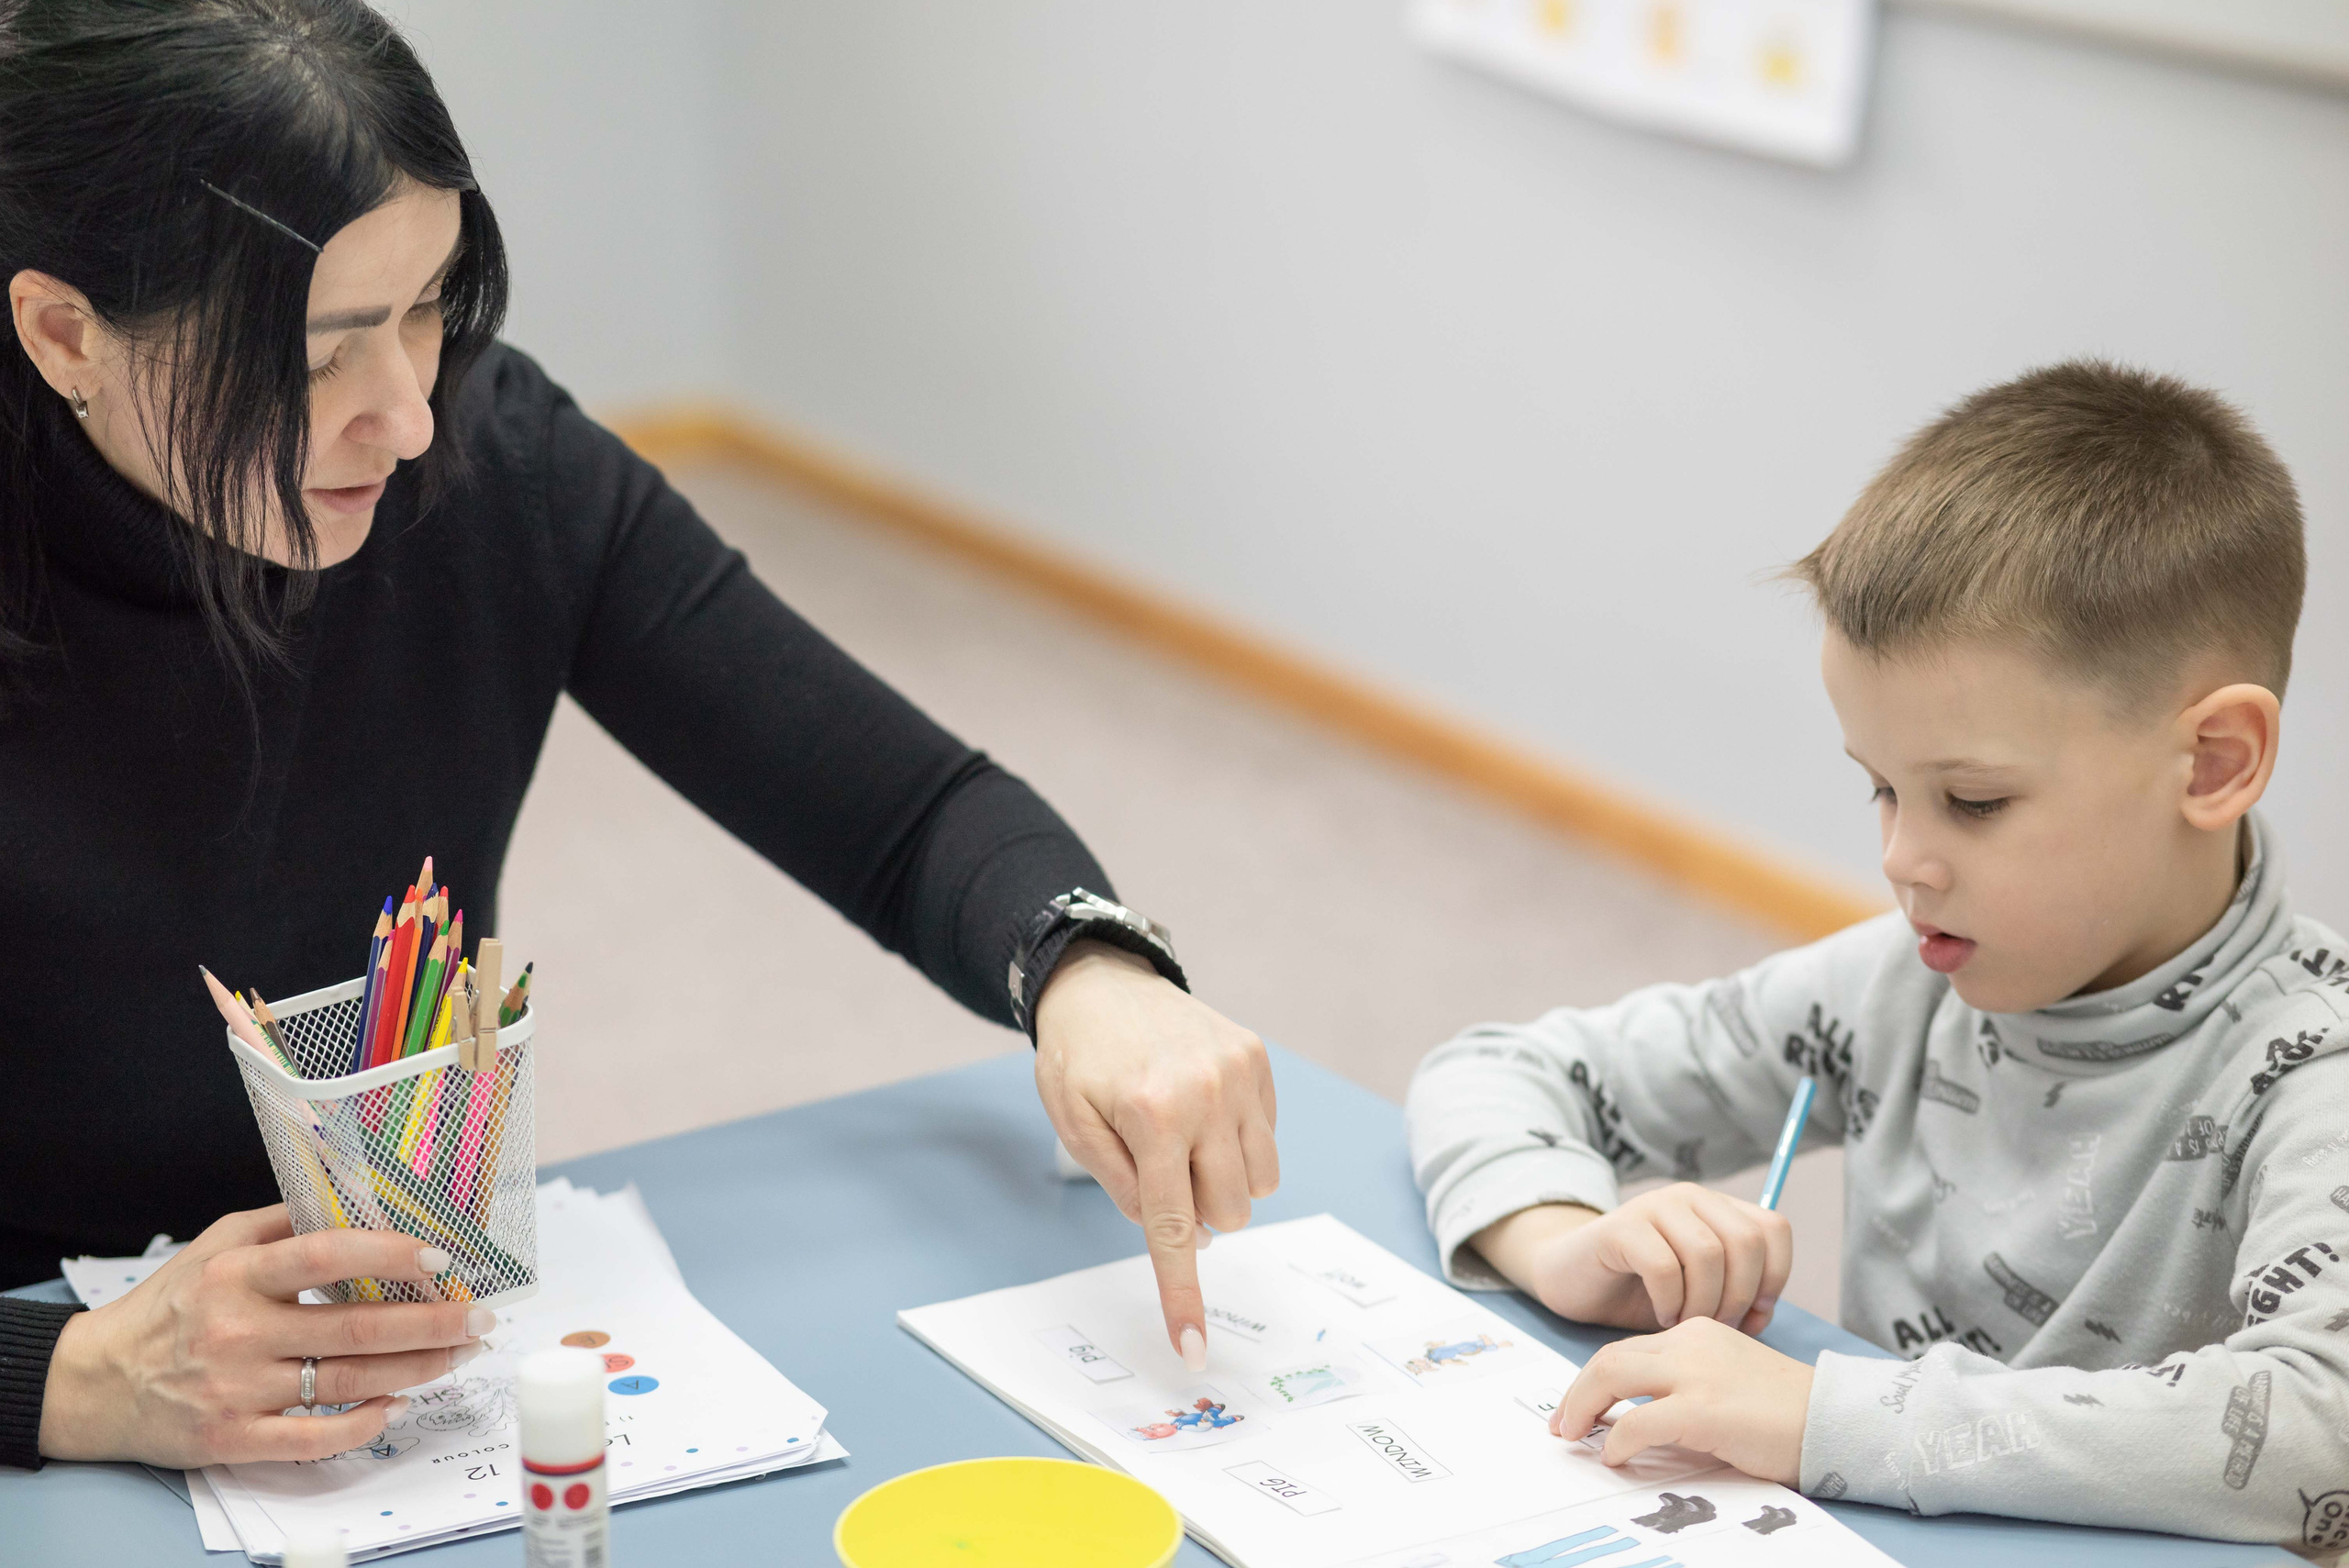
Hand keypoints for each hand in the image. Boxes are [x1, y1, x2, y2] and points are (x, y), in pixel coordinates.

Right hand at [39, 1206, 492, 1466]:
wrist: (94, 1383)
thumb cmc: (169, 1306)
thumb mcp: (216, 1246)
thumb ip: (284, 1225)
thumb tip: (357, 1198)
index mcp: (237, 1276)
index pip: (324, 1256)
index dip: (387, 1255)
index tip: (441, 1258)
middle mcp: (238, 1332)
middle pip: (354, 1327)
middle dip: (432, 1323)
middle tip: (481, 1317)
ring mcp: (236, 1390)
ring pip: (346, 1379)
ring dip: (417, 1369)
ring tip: (461, 1354)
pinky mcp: (231, 1439)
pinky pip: (312, 1439)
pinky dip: (362, 1423)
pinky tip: (397, 1406)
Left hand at [1033, 941, 1277, 1366]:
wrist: (1101, 981)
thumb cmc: (1078, 1060)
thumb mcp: (1075, 1126)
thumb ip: (1121, 1186)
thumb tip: (1178, 1236)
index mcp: (1152, 1115)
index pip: (1174, 1226)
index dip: (1182, 1292)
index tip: (1193, 1347)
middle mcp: (1207, 1094)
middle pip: (1229, 1212)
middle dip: (1197, 1212)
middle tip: (1159, 1173)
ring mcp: (1240, 1074)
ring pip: (1260, 1183)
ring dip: (1223, 1184)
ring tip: (1182, 1145)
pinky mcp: (1259, 1060)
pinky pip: (1269, 1140)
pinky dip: (1238, 1146)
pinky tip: (1202, 1115)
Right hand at [1471, 1183, 1790, 1333]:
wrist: (1572, 1279)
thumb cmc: (1641, 1291)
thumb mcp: (1699, 1294)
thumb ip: (1736, 1297)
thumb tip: (1762, 1314)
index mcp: (1717, 1208)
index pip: (1773, 1229)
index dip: (1774, 1278)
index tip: (1754, 1315)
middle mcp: (1691, 1197)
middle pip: (1746, 1241)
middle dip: (1739, 1296)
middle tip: (1716, 1327)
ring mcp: (1654, 1206)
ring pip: (1708, 1254)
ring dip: (1704, 1303)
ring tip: (1685, 1325)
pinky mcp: (1620, 1226)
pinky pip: (1664, 1266)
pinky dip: (1670, 1302)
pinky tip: (1661, 1316)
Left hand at [1554, 1317, 1813, 1484]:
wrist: (1835, 1419)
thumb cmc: (1788, 1412)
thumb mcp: (1730, 1381)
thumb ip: (1689, 1387)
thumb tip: (1639, 1420)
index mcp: (1697, 1332)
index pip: (1631, 1349)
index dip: (1597, 1379)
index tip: (1582, 1407)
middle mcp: (1690, 1343)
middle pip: (1610, 1357)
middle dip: (1576, 1391)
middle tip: (1562, 1424)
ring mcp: (1695, 1374)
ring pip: (1612, 1376)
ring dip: (1582, 1407)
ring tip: (1572, 1436)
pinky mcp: (1702, 1408)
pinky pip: (1638, 1422)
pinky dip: (1617, 1440)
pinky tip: (1615, 1457)